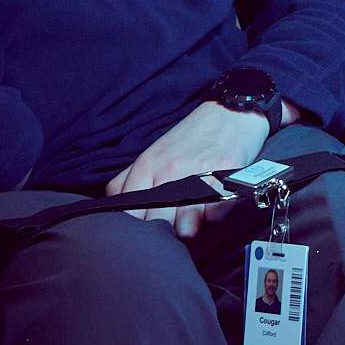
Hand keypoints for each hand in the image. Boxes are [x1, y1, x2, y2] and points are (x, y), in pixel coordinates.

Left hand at [106, 101, 272, 239]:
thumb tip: (115, 208)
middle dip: (164, 231)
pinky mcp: (225, 177)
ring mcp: (197, 174)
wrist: (230, 112)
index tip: (145, 230)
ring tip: (194, 216)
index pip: (129, 213)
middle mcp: (169, 171)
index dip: (136, 229)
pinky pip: (214, 217)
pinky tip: (212, 205)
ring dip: (190, 227)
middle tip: (172, 224)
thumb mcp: (153, 153)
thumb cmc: (191, 137)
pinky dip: (213, 217)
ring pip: (186, 227)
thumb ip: (128, 180)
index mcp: (146, 165)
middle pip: (157, 224)